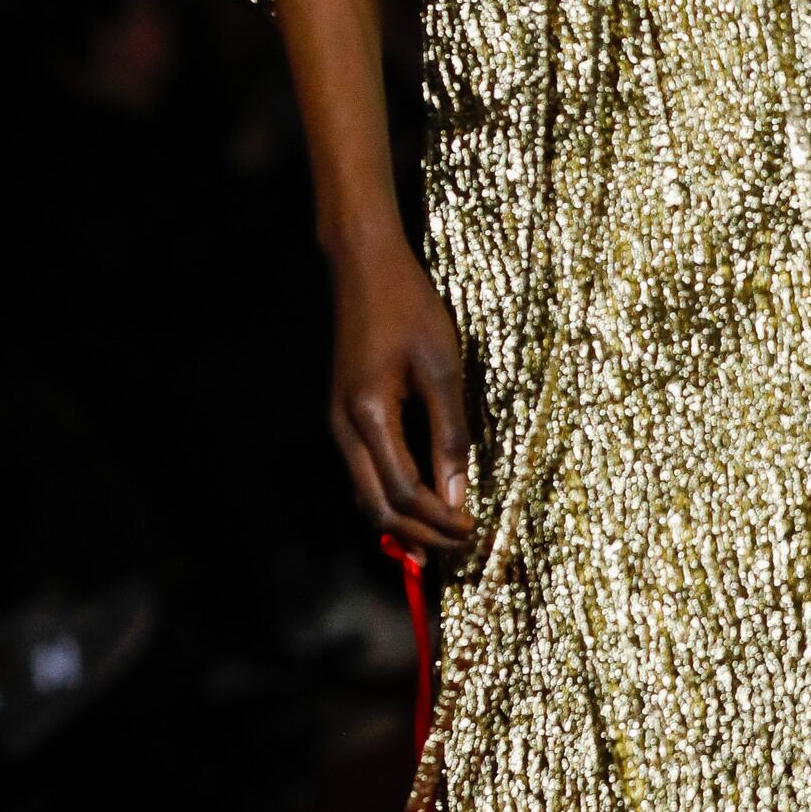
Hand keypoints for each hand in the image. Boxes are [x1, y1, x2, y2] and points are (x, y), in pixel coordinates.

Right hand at [328, 229, 474, 556]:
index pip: (403, 493)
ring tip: (441, 537)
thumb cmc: (409, 307)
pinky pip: (362, 473)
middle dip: (419, 534)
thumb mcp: (441, 366)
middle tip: (460, 545)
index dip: (437, 520)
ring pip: (365, 495)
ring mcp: (338, 423)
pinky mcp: (343, 415)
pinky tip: (417, 505)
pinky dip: (389, 498)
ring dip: (403, 522)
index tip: (472, 529)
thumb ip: (449, 434)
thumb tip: (458, 495)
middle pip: (376, 507)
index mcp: (369, 417)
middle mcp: (343, 429)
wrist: (363, 266)